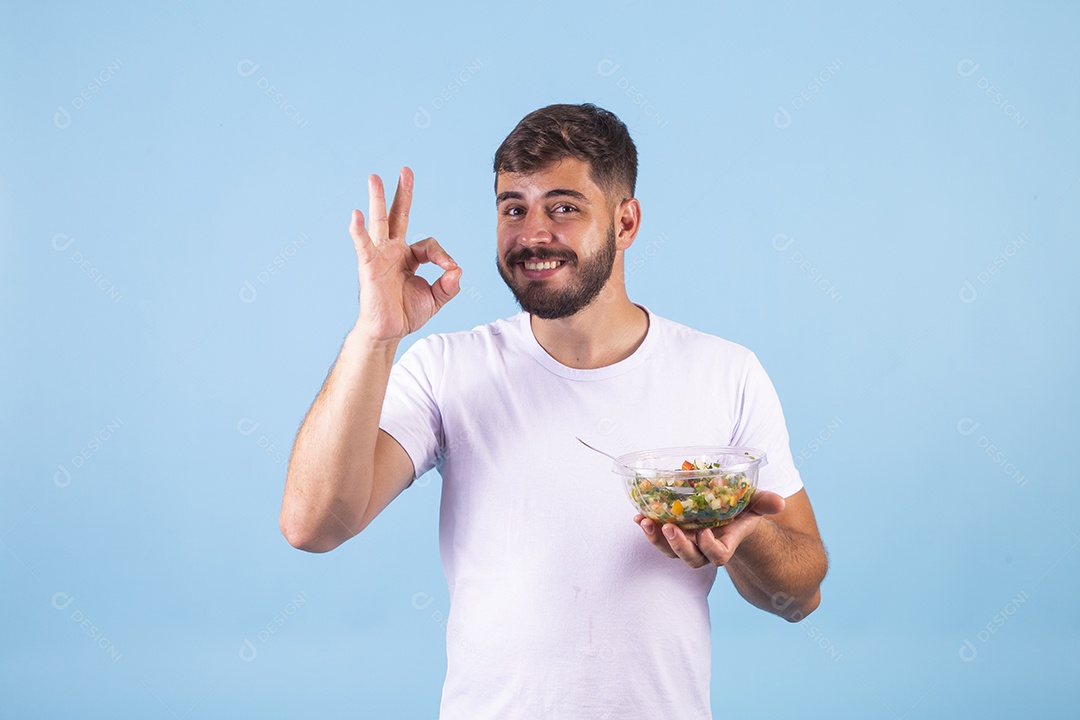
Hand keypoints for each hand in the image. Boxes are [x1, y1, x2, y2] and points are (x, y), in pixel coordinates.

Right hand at [349, 167, 461, 340]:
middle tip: (406, 170)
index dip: (442, 255)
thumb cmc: (406, 313)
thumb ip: (449, 285)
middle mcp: (393, 251)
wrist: (387, 332)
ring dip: (378, 200)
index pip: (429, 244)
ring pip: (379, 223)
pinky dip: (358, 231)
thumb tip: (457, 270)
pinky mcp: (369, 267)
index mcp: (408, 256)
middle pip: (398, 216)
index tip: (449, 270)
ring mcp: (380, 257)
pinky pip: (363, 246)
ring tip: (374, 178)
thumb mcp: (435, 299)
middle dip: (403, 193)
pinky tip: (355, 215)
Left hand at [635, 491, 785, 568]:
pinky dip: (648, 528)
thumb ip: (764, 503)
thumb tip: (780, 502)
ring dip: (656, 539)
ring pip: (670, 551)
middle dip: (678, 546)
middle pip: (690, 558)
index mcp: (725, 543)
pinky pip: (658, 538)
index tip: (705, 531)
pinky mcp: (672, 535)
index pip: (717, 556)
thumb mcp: (753, 504)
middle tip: (668, 529)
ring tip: (646, 522)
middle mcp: (704, 549)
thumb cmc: (741, 510)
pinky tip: (639, 517)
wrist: (726, 515)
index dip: (710, 548)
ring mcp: (687, 544)